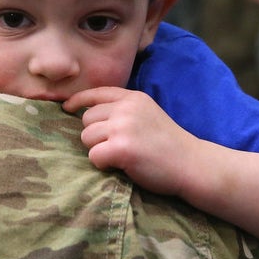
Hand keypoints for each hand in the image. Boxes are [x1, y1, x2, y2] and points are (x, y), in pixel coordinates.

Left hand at [62, 86, 188, 197]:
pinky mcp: (122, 148)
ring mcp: (124, 127)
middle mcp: (126, 108)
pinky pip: (94, 156)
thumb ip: (123, 110)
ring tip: (119, 156)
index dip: (78, 100)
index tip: (66, 108)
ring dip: (98, 150)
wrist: (192, 164)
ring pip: (87, 138)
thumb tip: (86, 113)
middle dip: (95, 135)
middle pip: (87, 119)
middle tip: (115, 147)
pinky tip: (120, 166)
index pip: (96, 92)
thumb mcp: (147, 114)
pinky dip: (103, 164)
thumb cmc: (169, 144)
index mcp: (133, 98)